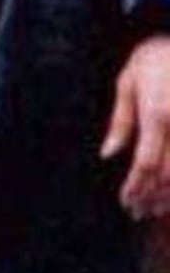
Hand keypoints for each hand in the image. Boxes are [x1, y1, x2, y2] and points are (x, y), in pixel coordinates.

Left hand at [102, 36, 169, 217]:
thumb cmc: (154, 59)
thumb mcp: (128, 83)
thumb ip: (121, 121)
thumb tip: (108, 154)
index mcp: (158, 115)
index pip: (145, 164)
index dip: (135, 188)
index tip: (126, 203)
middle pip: (168, 176)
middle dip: (153, 198)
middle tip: (139, 213)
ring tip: (157, 210)